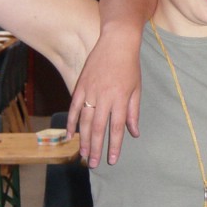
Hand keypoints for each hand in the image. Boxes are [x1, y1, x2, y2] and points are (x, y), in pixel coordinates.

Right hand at [67, 23, 142, 166]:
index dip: (115, 145)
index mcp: (121, 99)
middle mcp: (105, 97)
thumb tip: (134, 133)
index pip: (117, 128)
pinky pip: (74, 108)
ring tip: (83, 154)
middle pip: (98, 128)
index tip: (112, 160)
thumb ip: (133, 112)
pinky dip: (71, 123)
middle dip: (96, 148)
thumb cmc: (130, 66)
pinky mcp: (80, 86)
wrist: (117, 42)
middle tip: (93, 164)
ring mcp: (90, 92)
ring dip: (83, 140)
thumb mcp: (136, 89)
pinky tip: (70, 136)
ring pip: (84, 121)